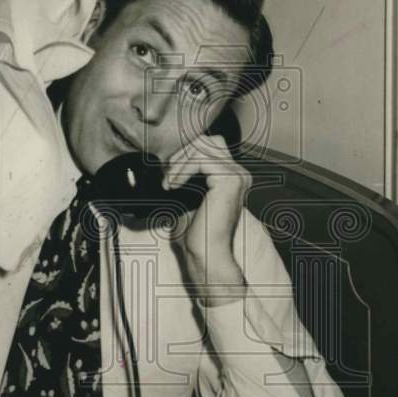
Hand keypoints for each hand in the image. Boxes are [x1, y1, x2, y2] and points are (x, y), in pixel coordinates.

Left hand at [164, 134, 251, 305]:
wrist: (207, 255)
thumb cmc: (197, 236)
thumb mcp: (184, 202)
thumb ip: (181, 182)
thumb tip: (159, 170)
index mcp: (231, 178)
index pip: (209, 146)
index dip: (185, 153)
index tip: (167, 173)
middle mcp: (238, 174)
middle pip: (208, 141)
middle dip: (182, 153)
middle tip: (168, 176)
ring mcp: (237, 175)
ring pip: (204, 146)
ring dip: (180, 161)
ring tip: (170, 182)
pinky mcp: (230, 179)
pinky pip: (202, 159)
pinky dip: (183, 169)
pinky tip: (174, 185)